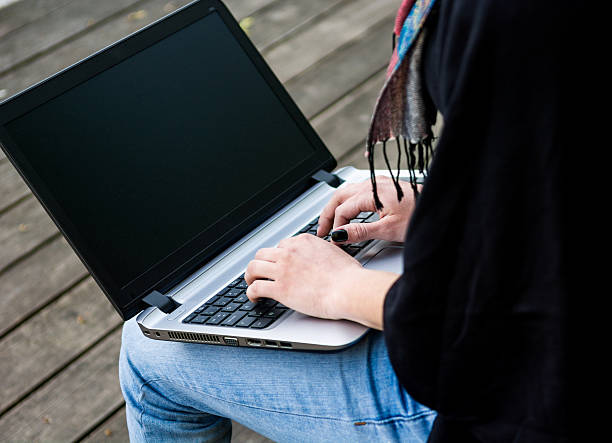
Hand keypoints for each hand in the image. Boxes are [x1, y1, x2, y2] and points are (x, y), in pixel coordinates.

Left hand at [245, 234, 361, 319]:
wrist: (349, 288)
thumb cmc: (348, 276)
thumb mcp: (335, 252)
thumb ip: (323, 252)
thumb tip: (324, 257)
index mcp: (304, 241)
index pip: (282, 245)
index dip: (277, 256)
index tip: (277, 264)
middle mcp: (290, 252)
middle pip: (263, 254)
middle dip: (260, 263)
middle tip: (259, 272)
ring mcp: (283, 270)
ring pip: (253, 267)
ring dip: (249, 276)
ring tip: (251, 283)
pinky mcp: (280, 288)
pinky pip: (255, 288)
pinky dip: (250, 293)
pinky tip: (254, 298)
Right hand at [317, 176, 419, 243]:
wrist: (439, 208)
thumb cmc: (420, 216)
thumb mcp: (388, 230)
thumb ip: (360, 232)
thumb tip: (339, 235)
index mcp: (372, 192)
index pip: (343, 209)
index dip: (336, 226)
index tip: (335, 240)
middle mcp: (374, 183)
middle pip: (340, 196)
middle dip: (328, 213)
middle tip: (322, 230)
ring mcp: (379, 183)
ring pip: (348, 192)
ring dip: (337, 206)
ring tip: (332, 222)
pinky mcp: (385, 186)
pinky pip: (358, 191)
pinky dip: (348, 202)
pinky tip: (348, 211)